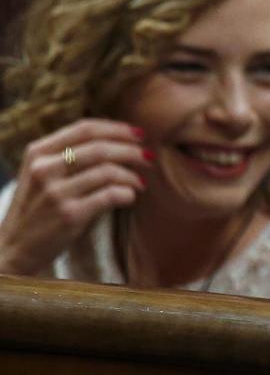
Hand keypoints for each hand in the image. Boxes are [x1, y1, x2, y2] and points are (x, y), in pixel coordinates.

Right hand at [0, 119, 150, 276]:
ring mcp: (55, 192)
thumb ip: (68, 155)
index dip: (117, 129)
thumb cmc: (39, 207)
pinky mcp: (69, 214)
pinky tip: (131, 197)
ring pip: (108, 171)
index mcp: (37, 152)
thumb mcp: (42, 173)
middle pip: (100, 148)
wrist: (16, 246)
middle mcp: (44, 168)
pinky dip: (127, 194)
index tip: (140, 134)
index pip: (84, 128)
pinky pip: (110, 196)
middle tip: (148, 158)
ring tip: (140, 183)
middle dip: (131, 151)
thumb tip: (120, 140)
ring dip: (132, 175)